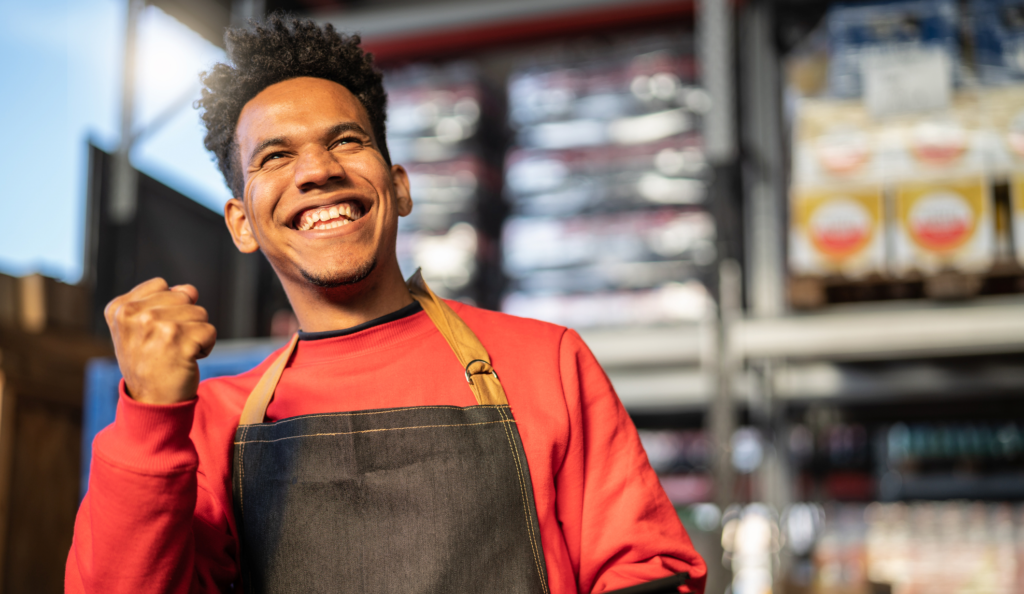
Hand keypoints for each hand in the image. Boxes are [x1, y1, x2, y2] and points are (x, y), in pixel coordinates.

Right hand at [104, 278, 216, 404]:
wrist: (151, 402)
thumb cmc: (149, 362)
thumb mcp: (138, 327)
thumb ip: (158, 301)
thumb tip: (189, 289)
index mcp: (120, 308)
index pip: (162, 285)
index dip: (168, 307)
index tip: (155, 331)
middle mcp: (135, 314)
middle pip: (185, 297)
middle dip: (185, 320)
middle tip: (167, 344)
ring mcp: (157, 326)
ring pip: (200, 313)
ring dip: (196, 334)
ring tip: (176, 352)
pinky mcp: (180, 342)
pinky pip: (210, 331)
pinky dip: (206, 347)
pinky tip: (187, 361)